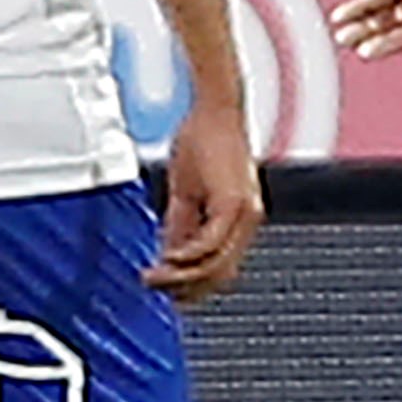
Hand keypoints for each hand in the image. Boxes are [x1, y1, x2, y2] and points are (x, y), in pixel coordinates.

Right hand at [146, 99, 264, 303]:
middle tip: (154, 288)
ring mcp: (245, 214)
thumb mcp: (187, 194)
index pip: (220, 269)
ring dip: (181, 277)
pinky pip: (211, 243)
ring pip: (216, 265)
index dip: (192, 286)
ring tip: (153, 277)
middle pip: (220, 275)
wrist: (216, 109)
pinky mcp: (234, 202)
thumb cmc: (203, 142)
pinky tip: (167, 259)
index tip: (165, 291)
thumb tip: (168, 257)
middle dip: (185, 290)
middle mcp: (248, 221)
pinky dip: (187, 256)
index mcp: (240, 221)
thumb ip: (181, 227)